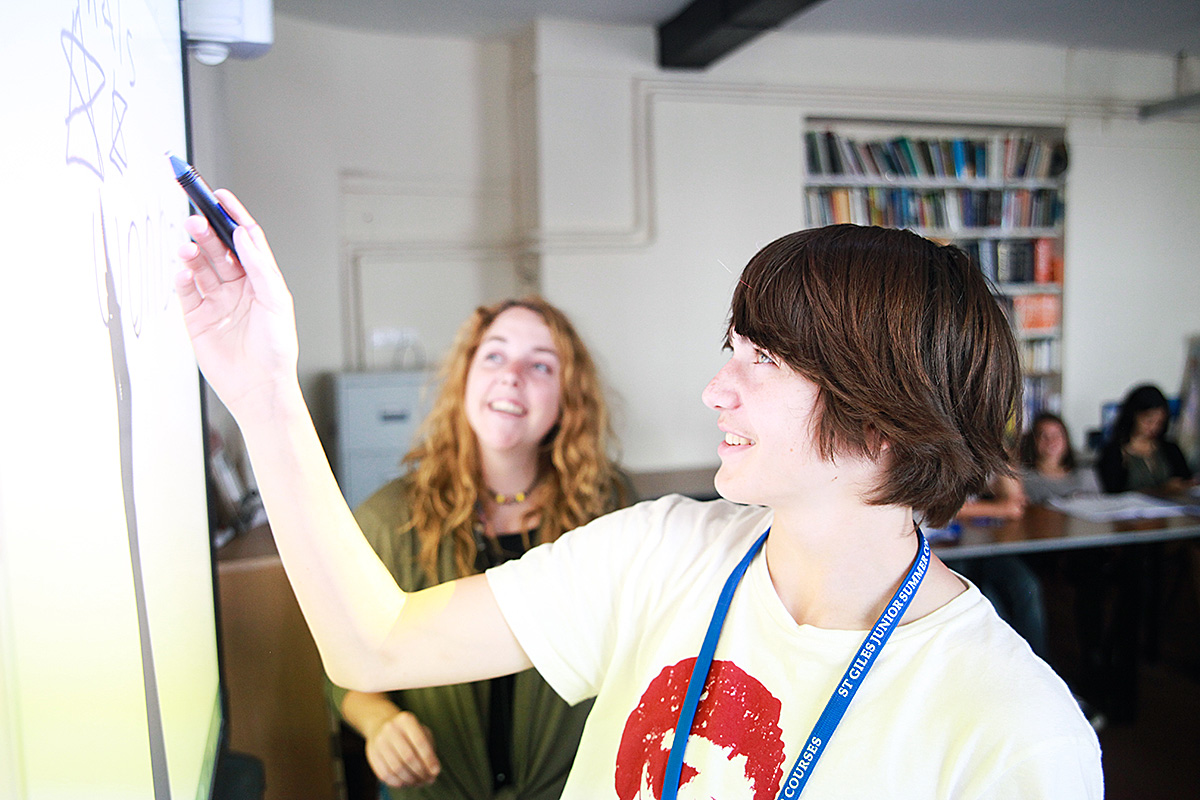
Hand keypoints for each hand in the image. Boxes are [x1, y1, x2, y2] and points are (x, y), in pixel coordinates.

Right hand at [175, 190, 299, 418]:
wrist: (259, 387)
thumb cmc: (276, 350)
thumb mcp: (276, 302)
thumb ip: (259, 267)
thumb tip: (244, 235)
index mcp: (259, 280)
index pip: (244, 240)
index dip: (232, 216)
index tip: (219, 196)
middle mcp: (237, 287)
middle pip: (218, 249)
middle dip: (206, 231)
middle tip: (196, 219)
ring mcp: (216, 301)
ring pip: (199, 267)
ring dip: (191, 252)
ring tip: (187, 244)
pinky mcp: (197, 318)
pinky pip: (186, 291)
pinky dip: (181, 278)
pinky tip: (181, 270)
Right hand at [364, 710, 440, 787]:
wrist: (381, 724)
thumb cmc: (408, 731)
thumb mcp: (421, 732)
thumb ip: (429, 749)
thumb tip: (433, 772)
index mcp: (406, 720)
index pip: (420, 742)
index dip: (429, 760)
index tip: (436, 771)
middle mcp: (390, 728)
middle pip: (408, 757)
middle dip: (420, 772)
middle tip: (428, 779)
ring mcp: (379, 741)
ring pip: (396, 768)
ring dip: (410, 779)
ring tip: (419, 782)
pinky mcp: (371, 754)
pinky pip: (385, 774)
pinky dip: (398, 782)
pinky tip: (406, 782)